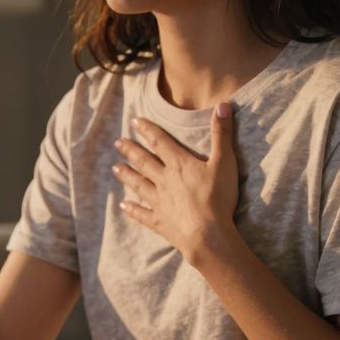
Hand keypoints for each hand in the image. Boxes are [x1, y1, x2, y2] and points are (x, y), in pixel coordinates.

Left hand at [111, 102, 240, 263]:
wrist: (207, 234)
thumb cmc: (218, 197)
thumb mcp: (225, 162)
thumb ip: (222, 134)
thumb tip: (223, 105)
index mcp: (179, 164)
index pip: (160, 142)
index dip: (148, 130)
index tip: (134, 121)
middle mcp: (164, 180)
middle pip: (144, 162)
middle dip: (130, 150)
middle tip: (117, 143)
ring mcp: (159, 202)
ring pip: (139, 185)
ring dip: (127, 175)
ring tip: (115, 168)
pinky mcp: (159, 221)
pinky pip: (142, 214)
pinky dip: (132, 209)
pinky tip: (123, 206)